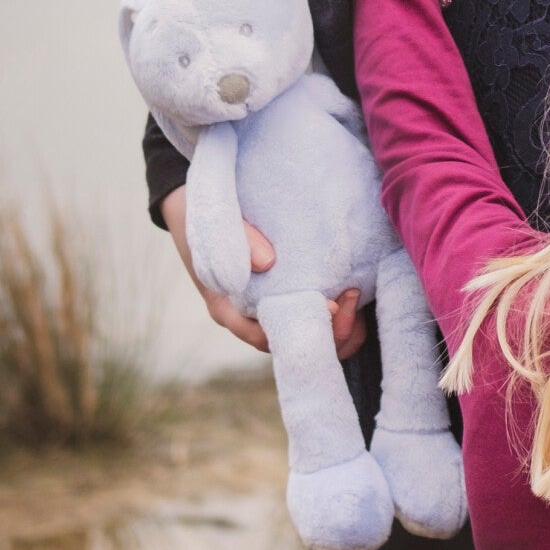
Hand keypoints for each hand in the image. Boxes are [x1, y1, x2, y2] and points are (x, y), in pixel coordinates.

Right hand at [159, 188, 366, 357]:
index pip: (268, 338)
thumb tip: (267, 262)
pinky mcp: (283, 296)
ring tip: (355, 290)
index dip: (304, 328)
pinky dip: (335, 310)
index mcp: (227, 309)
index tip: (333, 302)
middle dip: (329, 330)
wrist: (194, 203)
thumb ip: (237, 239)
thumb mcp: (213, 223)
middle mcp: (248, 319)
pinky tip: (351, 284)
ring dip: (337, 323)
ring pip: (307, 337)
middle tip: (351, 293)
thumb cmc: (202, 214)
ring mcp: (265, 311)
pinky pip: (312, 316)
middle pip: (294, 346)